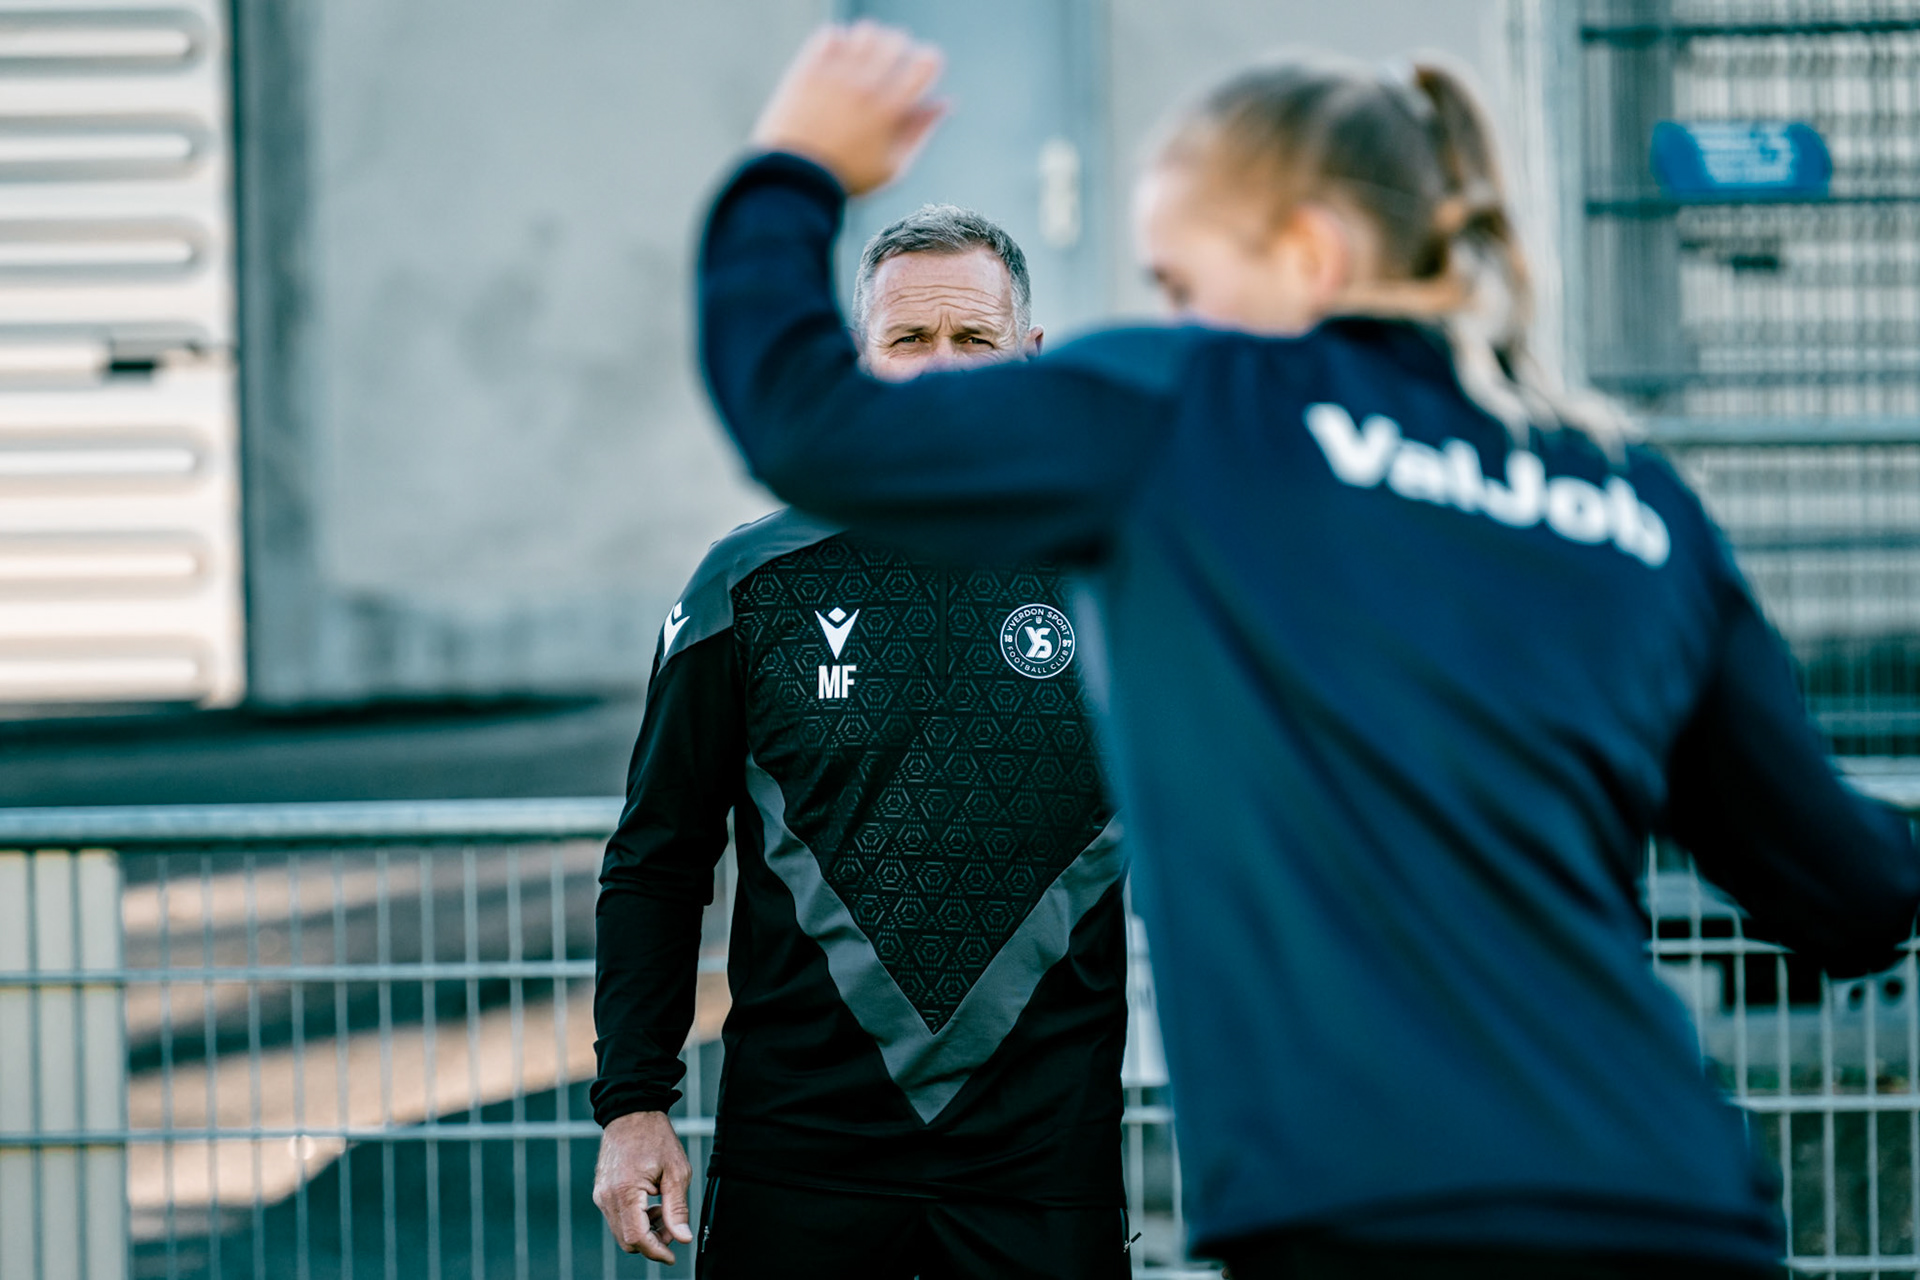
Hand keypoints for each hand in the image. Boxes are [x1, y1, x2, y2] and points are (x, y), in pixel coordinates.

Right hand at [592, 1111, 693, 1263]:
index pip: (637, 1238)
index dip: (656, 1251)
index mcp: (625, 1192)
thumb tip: (682, 1238)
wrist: (631, 1113)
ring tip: (663, 1209)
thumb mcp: (677, 1171)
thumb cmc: (656, 1138)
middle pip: (627, 1240)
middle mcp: (607, 1197)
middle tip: (673, 1227)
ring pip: (621, 1231)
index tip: (673, 1255)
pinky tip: (651, 1204)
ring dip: (644, 1231)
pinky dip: (635, 1220)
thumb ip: (677, 1208)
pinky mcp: (601, 1192)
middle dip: (652, 1241)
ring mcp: (601, 1195)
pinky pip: (617, 1218)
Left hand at [750, 21, 946, 195]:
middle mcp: (867, 86)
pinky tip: (837, 61)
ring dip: (870, 42)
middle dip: (900, 50)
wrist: (793, 181)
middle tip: (889, 67)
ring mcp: (836, 76)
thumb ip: (922, 132)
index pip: (927, 61)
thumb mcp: (893, 167)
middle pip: (898, 39)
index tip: (916, 74)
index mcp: (893, 110)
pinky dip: (839, 42)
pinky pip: (831, 35)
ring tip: (862, 61)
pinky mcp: (808, 70)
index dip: (927, 63)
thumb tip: (945, 103)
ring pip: (866, 31)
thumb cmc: (848, 178)